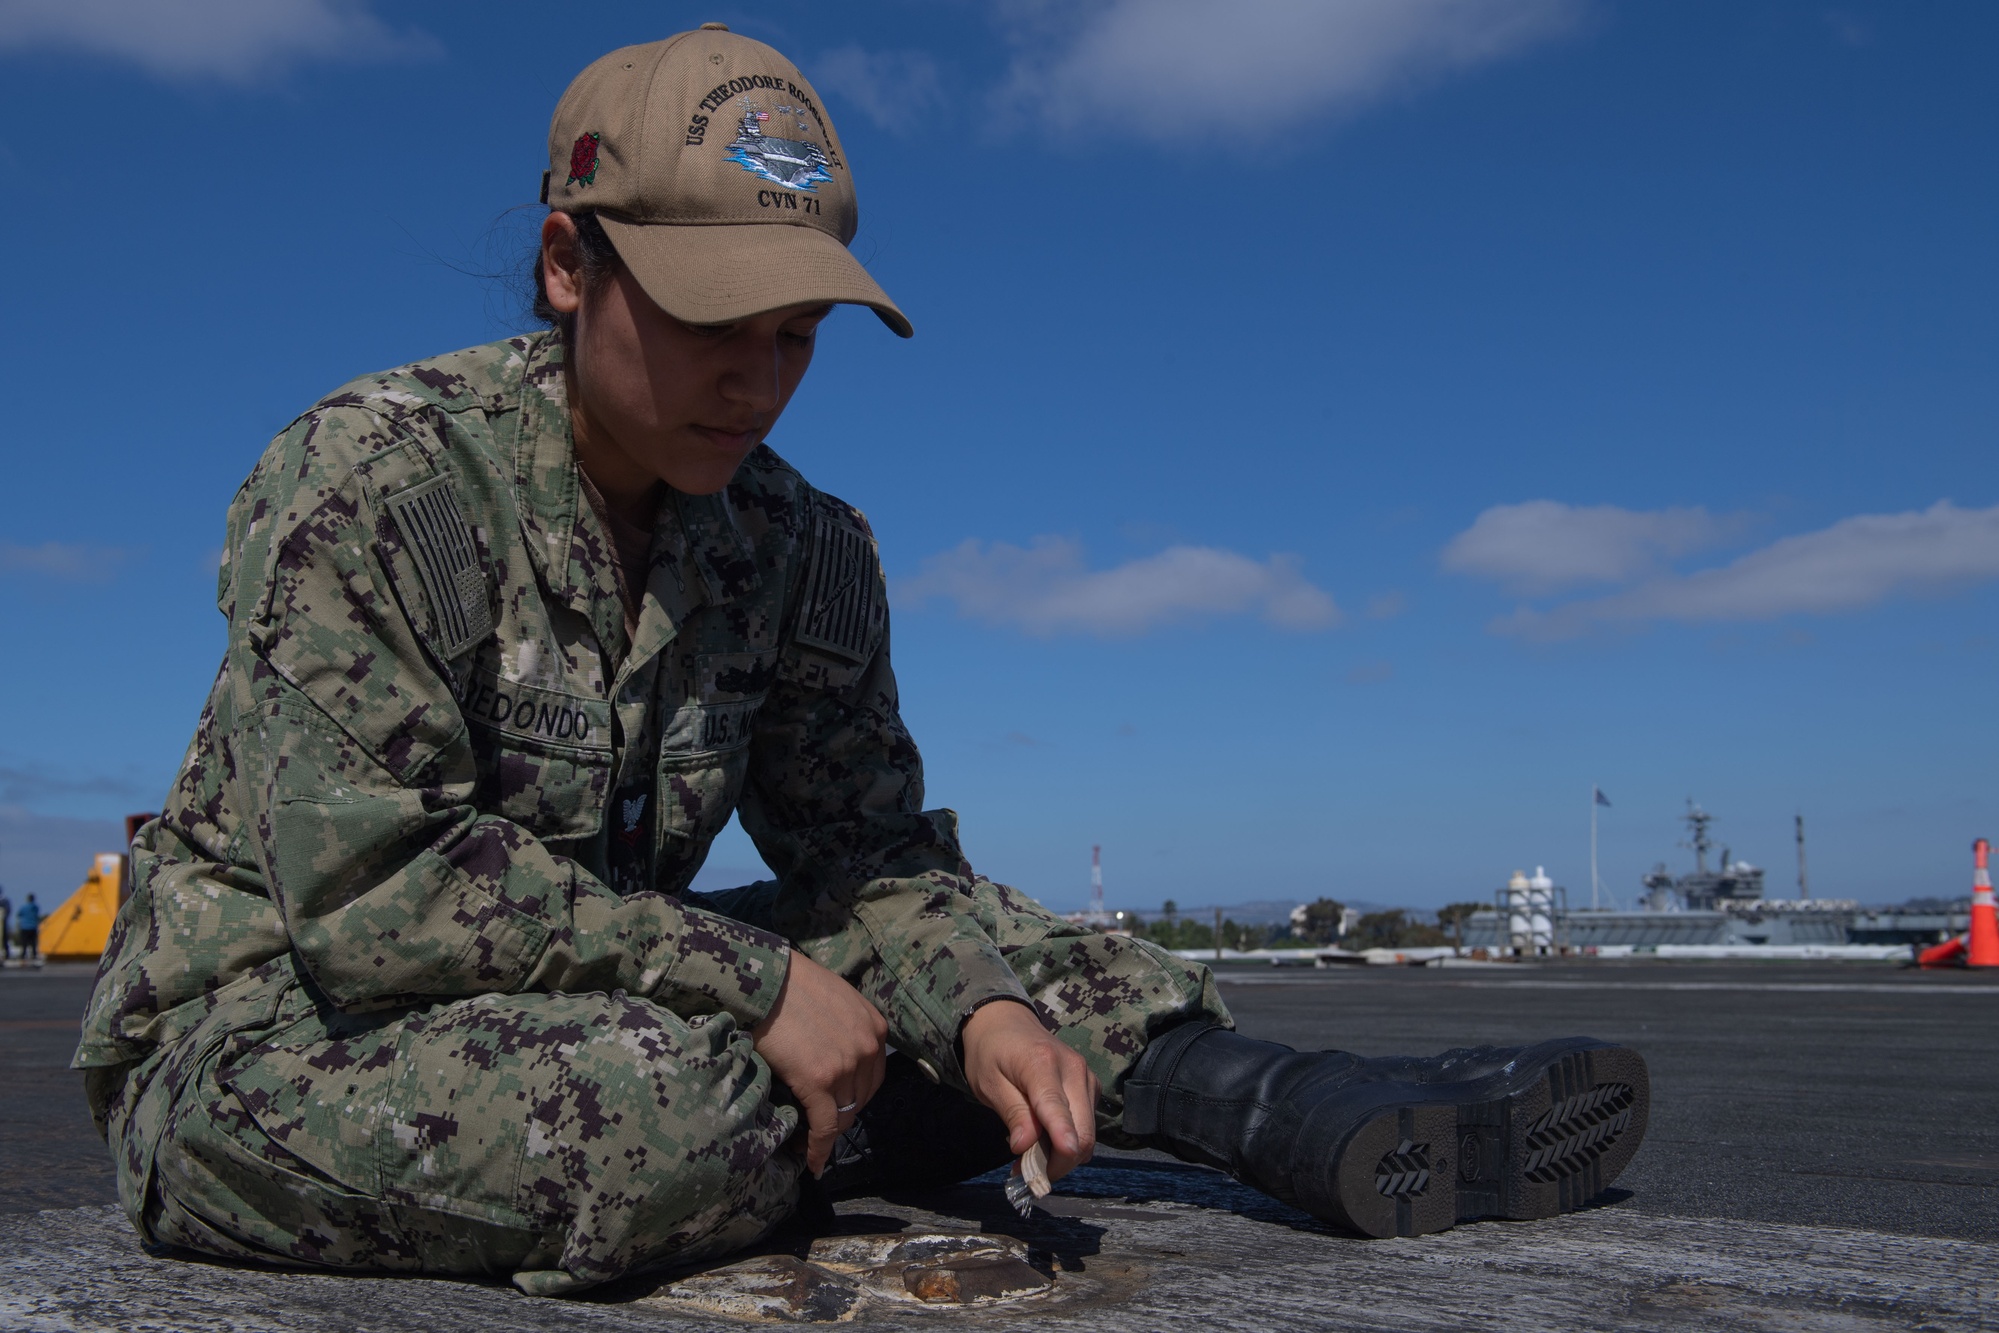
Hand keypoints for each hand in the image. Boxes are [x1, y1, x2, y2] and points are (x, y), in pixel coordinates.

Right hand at [751, 950, 888, 1174]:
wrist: (765, 980)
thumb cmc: (791, 985)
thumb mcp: (836, 1000)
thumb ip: (846, 1029)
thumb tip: (833, 1055)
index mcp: (875, 1029)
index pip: (873, 1078)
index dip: (854, 1097)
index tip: (837, 1108)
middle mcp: (867, 1048)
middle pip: (860, 1099)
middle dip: (841, 1116)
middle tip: (818, 1128)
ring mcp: (846, 1066)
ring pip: (842, 1116)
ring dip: (826, 1133)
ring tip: (808, 1142)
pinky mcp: (819, 1082)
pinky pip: (824, 1127)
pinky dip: (819, 1149)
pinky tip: (812, 1162)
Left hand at [960, 999, 1098, 1181]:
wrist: (1006, 1022)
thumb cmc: (991, 1053)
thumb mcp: (989, 1083)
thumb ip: (1012, 1113)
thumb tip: (1024, 1146)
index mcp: (1041, 1063)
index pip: (1056, 1107)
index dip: (1061, 1140)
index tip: (1058, 1164)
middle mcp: (1073, 1069)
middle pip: (1082, 1131)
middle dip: (1059, 1161)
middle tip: (1026, 1173)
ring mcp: (1086, 1076)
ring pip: (1088, 1132)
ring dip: (1063, 1154)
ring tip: (1030, 1156)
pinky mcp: (1091, 1085)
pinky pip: (1087, 1123)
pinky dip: (1070, 1139)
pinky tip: (1046, 1139)